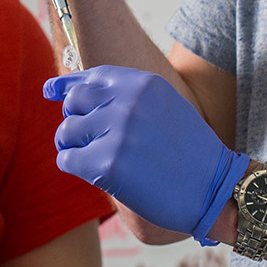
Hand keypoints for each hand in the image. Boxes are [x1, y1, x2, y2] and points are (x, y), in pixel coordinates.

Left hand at [45, 66, 247, 239]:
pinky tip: (97, 175)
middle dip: (76, 122)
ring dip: (75, 147)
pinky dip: (76, 168)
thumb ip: (123, 96)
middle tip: (92, 142)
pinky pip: (67, 160)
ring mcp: (117, 132)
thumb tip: (65, 90)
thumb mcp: (164, 107)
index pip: (90, 77)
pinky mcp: (107, 165)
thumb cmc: (189, 152)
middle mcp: (127, 102)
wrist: (216, 189)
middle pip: (73, 104)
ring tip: (99, 160)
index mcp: (142, 83)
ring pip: (66, 132)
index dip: (67, 86)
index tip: (50, 91)